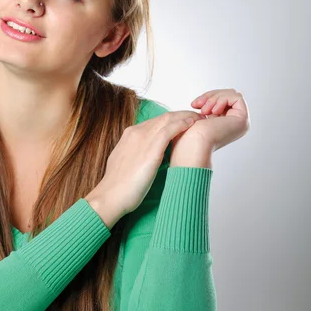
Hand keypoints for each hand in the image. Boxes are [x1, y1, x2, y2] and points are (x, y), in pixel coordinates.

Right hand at [87, 109, 205, 223]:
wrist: (111, 196)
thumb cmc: (119, 185)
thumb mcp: (126, 162)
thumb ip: (136, 154)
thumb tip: (147, 156)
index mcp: (129, 134)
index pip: (156, 121)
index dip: (172, 120)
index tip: (185, 122)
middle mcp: (136, 132)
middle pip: (164, 117)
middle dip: (182, 115)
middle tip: (197, 117)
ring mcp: (143, 139)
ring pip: (168, 119)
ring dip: (186, 117)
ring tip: (199, 118)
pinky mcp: (151, 149)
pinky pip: (169, 130)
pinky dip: (182, 124)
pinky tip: (191, 124)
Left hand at [173, 88, 250, 152]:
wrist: (192, 144)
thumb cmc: (190, 135)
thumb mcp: (200, 115)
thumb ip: (210, 105)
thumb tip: (213, 96)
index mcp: (226, 124)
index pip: (222, 100)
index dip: (208, 97)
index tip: (194, 104)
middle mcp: (236, 124)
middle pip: (227, 96)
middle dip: (210, 96)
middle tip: (197, 105)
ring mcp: (241, 122)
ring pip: (231, 95)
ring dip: (214, 98)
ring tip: (204, 110)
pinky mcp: (243, 119)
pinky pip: (236, 97)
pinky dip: (222, 100)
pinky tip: (213, 111)